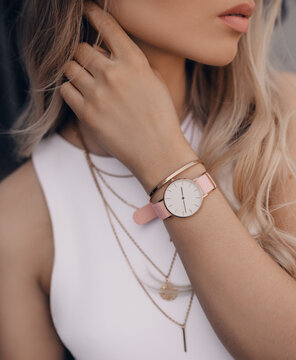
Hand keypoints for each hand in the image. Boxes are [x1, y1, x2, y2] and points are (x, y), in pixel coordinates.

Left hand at [60, 1, 193, 187]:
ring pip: (70, 67)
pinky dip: (70, 89)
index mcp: (134, 62)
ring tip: (86, 82)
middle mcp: (113, 73)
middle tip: (90, 64)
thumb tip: (109, 52)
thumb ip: (132, 63)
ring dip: (76, 71)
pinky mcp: (87, 113)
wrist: (158, 152)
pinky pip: (65, 90)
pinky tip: (82, 96)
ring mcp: (98, 94)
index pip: (107, 26)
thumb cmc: (161, 117)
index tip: (85, 9)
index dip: (93, 14)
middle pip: (81, 48)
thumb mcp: (155, 82)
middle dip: (84, 54)